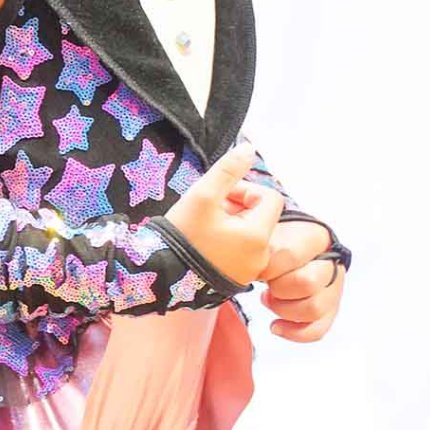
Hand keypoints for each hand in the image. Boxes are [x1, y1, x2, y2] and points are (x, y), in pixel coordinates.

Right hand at [164, 139, 283, 288]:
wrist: (159, 278)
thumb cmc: (182, 237)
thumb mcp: (203, 195)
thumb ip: (228, 170)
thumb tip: (249, 149)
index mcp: (258, 236)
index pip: (269, 197)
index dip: (245, 189)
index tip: (220, 194)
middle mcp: (261, 257)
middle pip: (260, 217)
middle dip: (237, 206)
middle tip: (209, 209)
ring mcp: (250, 272)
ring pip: (250, 234)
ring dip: (232, 223)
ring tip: (204, 226)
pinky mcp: (237, 280)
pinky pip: (241, 253)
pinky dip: (228, 242)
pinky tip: (205, 243)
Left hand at [259, 219, 344, 341]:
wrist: (283, 247)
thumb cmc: (268, 238)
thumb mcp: (261, 223)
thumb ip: (253, 219)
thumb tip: (241, 212)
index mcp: (315, 235)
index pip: (290, 254)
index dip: (268, 266)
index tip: (257, 266)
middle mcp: (331, 261)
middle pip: (307, 283)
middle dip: (279, 288)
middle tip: (266, 284)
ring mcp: (333, 287)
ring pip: (314, 308)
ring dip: (284, 309)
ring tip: (268, 298)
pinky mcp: (330, 309)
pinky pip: (318, 329)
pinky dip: (295, 333)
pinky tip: (274, 327)